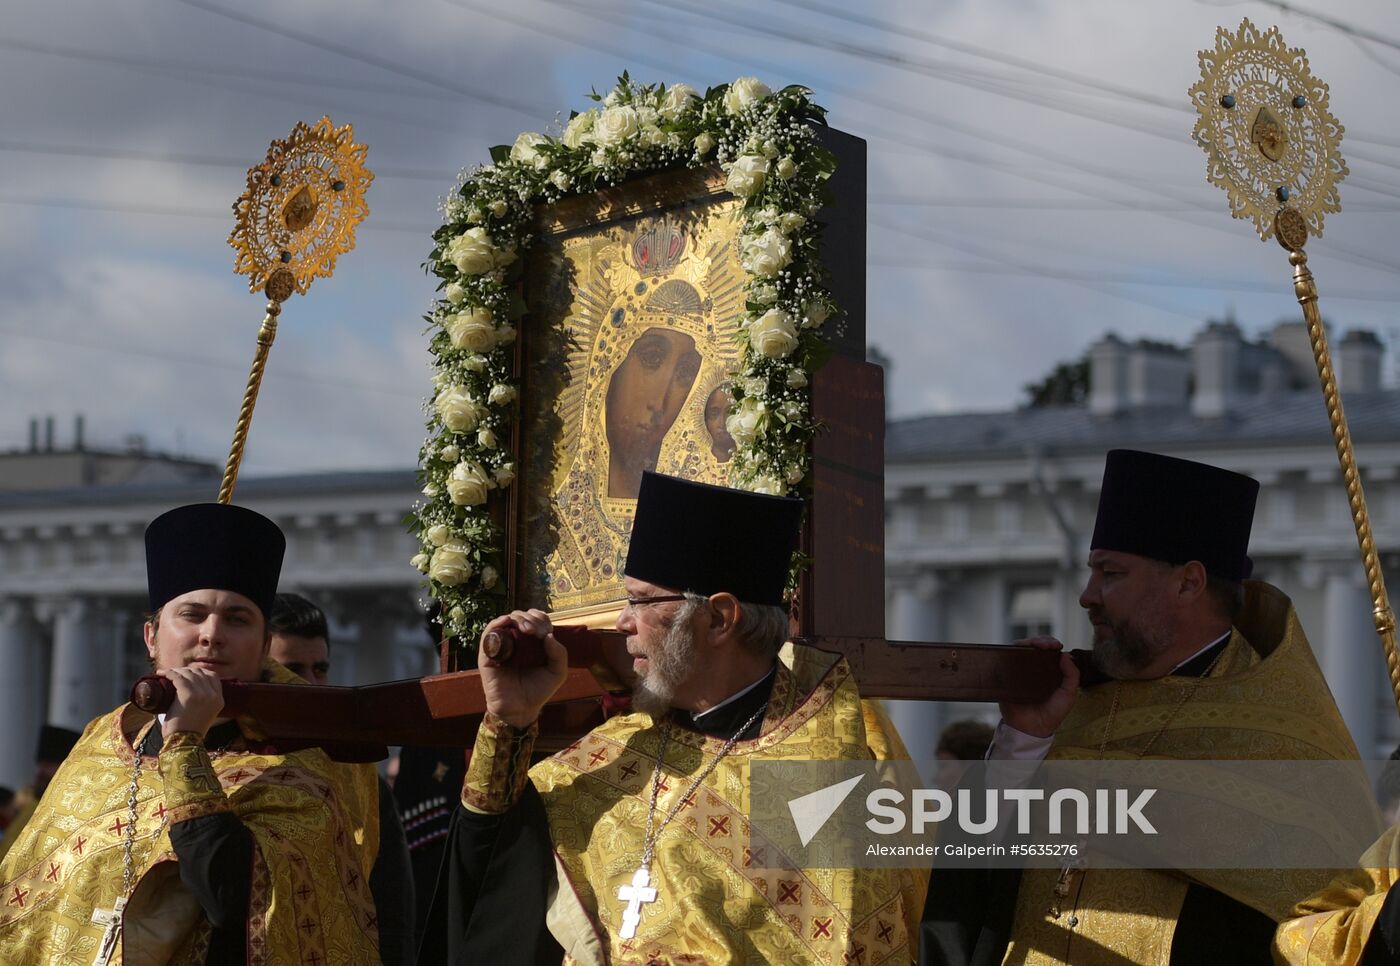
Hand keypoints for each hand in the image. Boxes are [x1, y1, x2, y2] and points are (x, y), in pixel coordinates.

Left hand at [158, 666, 224, 737]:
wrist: (183, 744)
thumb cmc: (189, 732)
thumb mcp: (204, 715)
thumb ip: (203, 704)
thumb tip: (190, 693)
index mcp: (219, 700)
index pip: (213, 676)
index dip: (199, 671)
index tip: (187, 673)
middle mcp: (213, 695)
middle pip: (200, 673)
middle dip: (186, 670)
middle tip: (173, 674)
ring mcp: (202, 695)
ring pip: (188, 674)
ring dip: (176, 671)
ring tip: (166, 674)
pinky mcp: (188, 696)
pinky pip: (178, 678)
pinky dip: (170, 673)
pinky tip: (163, 674)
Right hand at [479, 610, 567, 729]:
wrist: (521, 709)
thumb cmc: (538, 690)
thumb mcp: (557, 672)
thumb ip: (559, 654)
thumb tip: (549, 635)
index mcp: (532, 641)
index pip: (535, 619)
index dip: (541, 619)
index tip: (547, 631)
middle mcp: (516, 640)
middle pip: (521, 616)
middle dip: (531, 619)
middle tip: (537, 632)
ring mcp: (502, 645)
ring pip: (506, 620)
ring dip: (518, 618)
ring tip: (527, 629)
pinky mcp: (488, 654)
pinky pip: (489, 633)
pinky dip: (497, 623)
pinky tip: (507, 622)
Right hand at [998, 637, 1079, 738]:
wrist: (1032, 728)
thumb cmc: (1052, 713)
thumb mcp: (1069, 694)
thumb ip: (1072, 675)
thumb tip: (1066, 654)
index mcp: (1050, 671)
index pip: (1050, 651)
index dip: (1052, 644)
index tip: (1055, 646)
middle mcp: (1034, 668)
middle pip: (1035, 647)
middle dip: (1041, 640)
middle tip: (1046, 645)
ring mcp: (1020, 671)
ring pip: (1021, 650)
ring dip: (1027, 643)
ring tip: (1034, 645)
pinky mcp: (1007, 675)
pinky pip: (1006, 660)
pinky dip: (1011, 652)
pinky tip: (1018, 650)